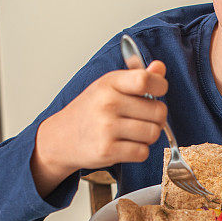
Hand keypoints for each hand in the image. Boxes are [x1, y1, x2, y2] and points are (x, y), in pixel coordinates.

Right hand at [31, 60, 167, 196]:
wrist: (61, 137)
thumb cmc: (90, 111)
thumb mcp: (110, 87)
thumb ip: (138, 77)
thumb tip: (160, 68)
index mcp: (110, 83)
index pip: (145, 80)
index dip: (160, 87)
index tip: (157, 92)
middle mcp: (108, 103)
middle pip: (158, 111)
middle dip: (156, 118)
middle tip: (143, 119)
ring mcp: (106, 127)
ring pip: (153, 133)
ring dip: (148, 136)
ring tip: (133, 133)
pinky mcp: (107, 150)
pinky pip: (143, 152)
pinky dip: (139, 152)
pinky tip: (126, 145)